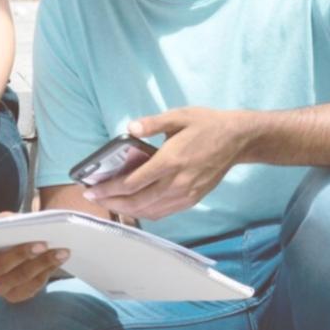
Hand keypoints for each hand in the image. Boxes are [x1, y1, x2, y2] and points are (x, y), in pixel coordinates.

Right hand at [0, 212, 68, 302]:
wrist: (31, 245)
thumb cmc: (16, 231)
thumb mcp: (11, 221)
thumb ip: (8, 220)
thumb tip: (13, 224)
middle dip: (18, 255)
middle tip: (41, 243)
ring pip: (18, 278)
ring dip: (41, 263)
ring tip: (60, 250)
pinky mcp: (16, 296)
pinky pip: (32, 286)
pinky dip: (47, 271)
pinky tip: (60, 258)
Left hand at [84, 108, 253, 220]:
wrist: (238, 139)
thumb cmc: (207, 125)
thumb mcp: (179, 116)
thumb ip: (152, 123)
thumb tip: (130, 128)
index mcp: (170, 161)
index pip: (132, 183)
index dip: (108, 189)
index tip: (91, 190)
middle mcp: (177, 182)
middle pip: (137, 202)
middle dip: (111, 203)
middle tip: (93, 199)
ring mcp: (186, 194)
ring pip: (150, 211)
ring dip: (126, 211)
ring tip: (109, 203)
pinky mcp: (192, 199)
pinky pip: (164, 212)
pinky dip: (145, 213)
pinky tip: (134, 207)